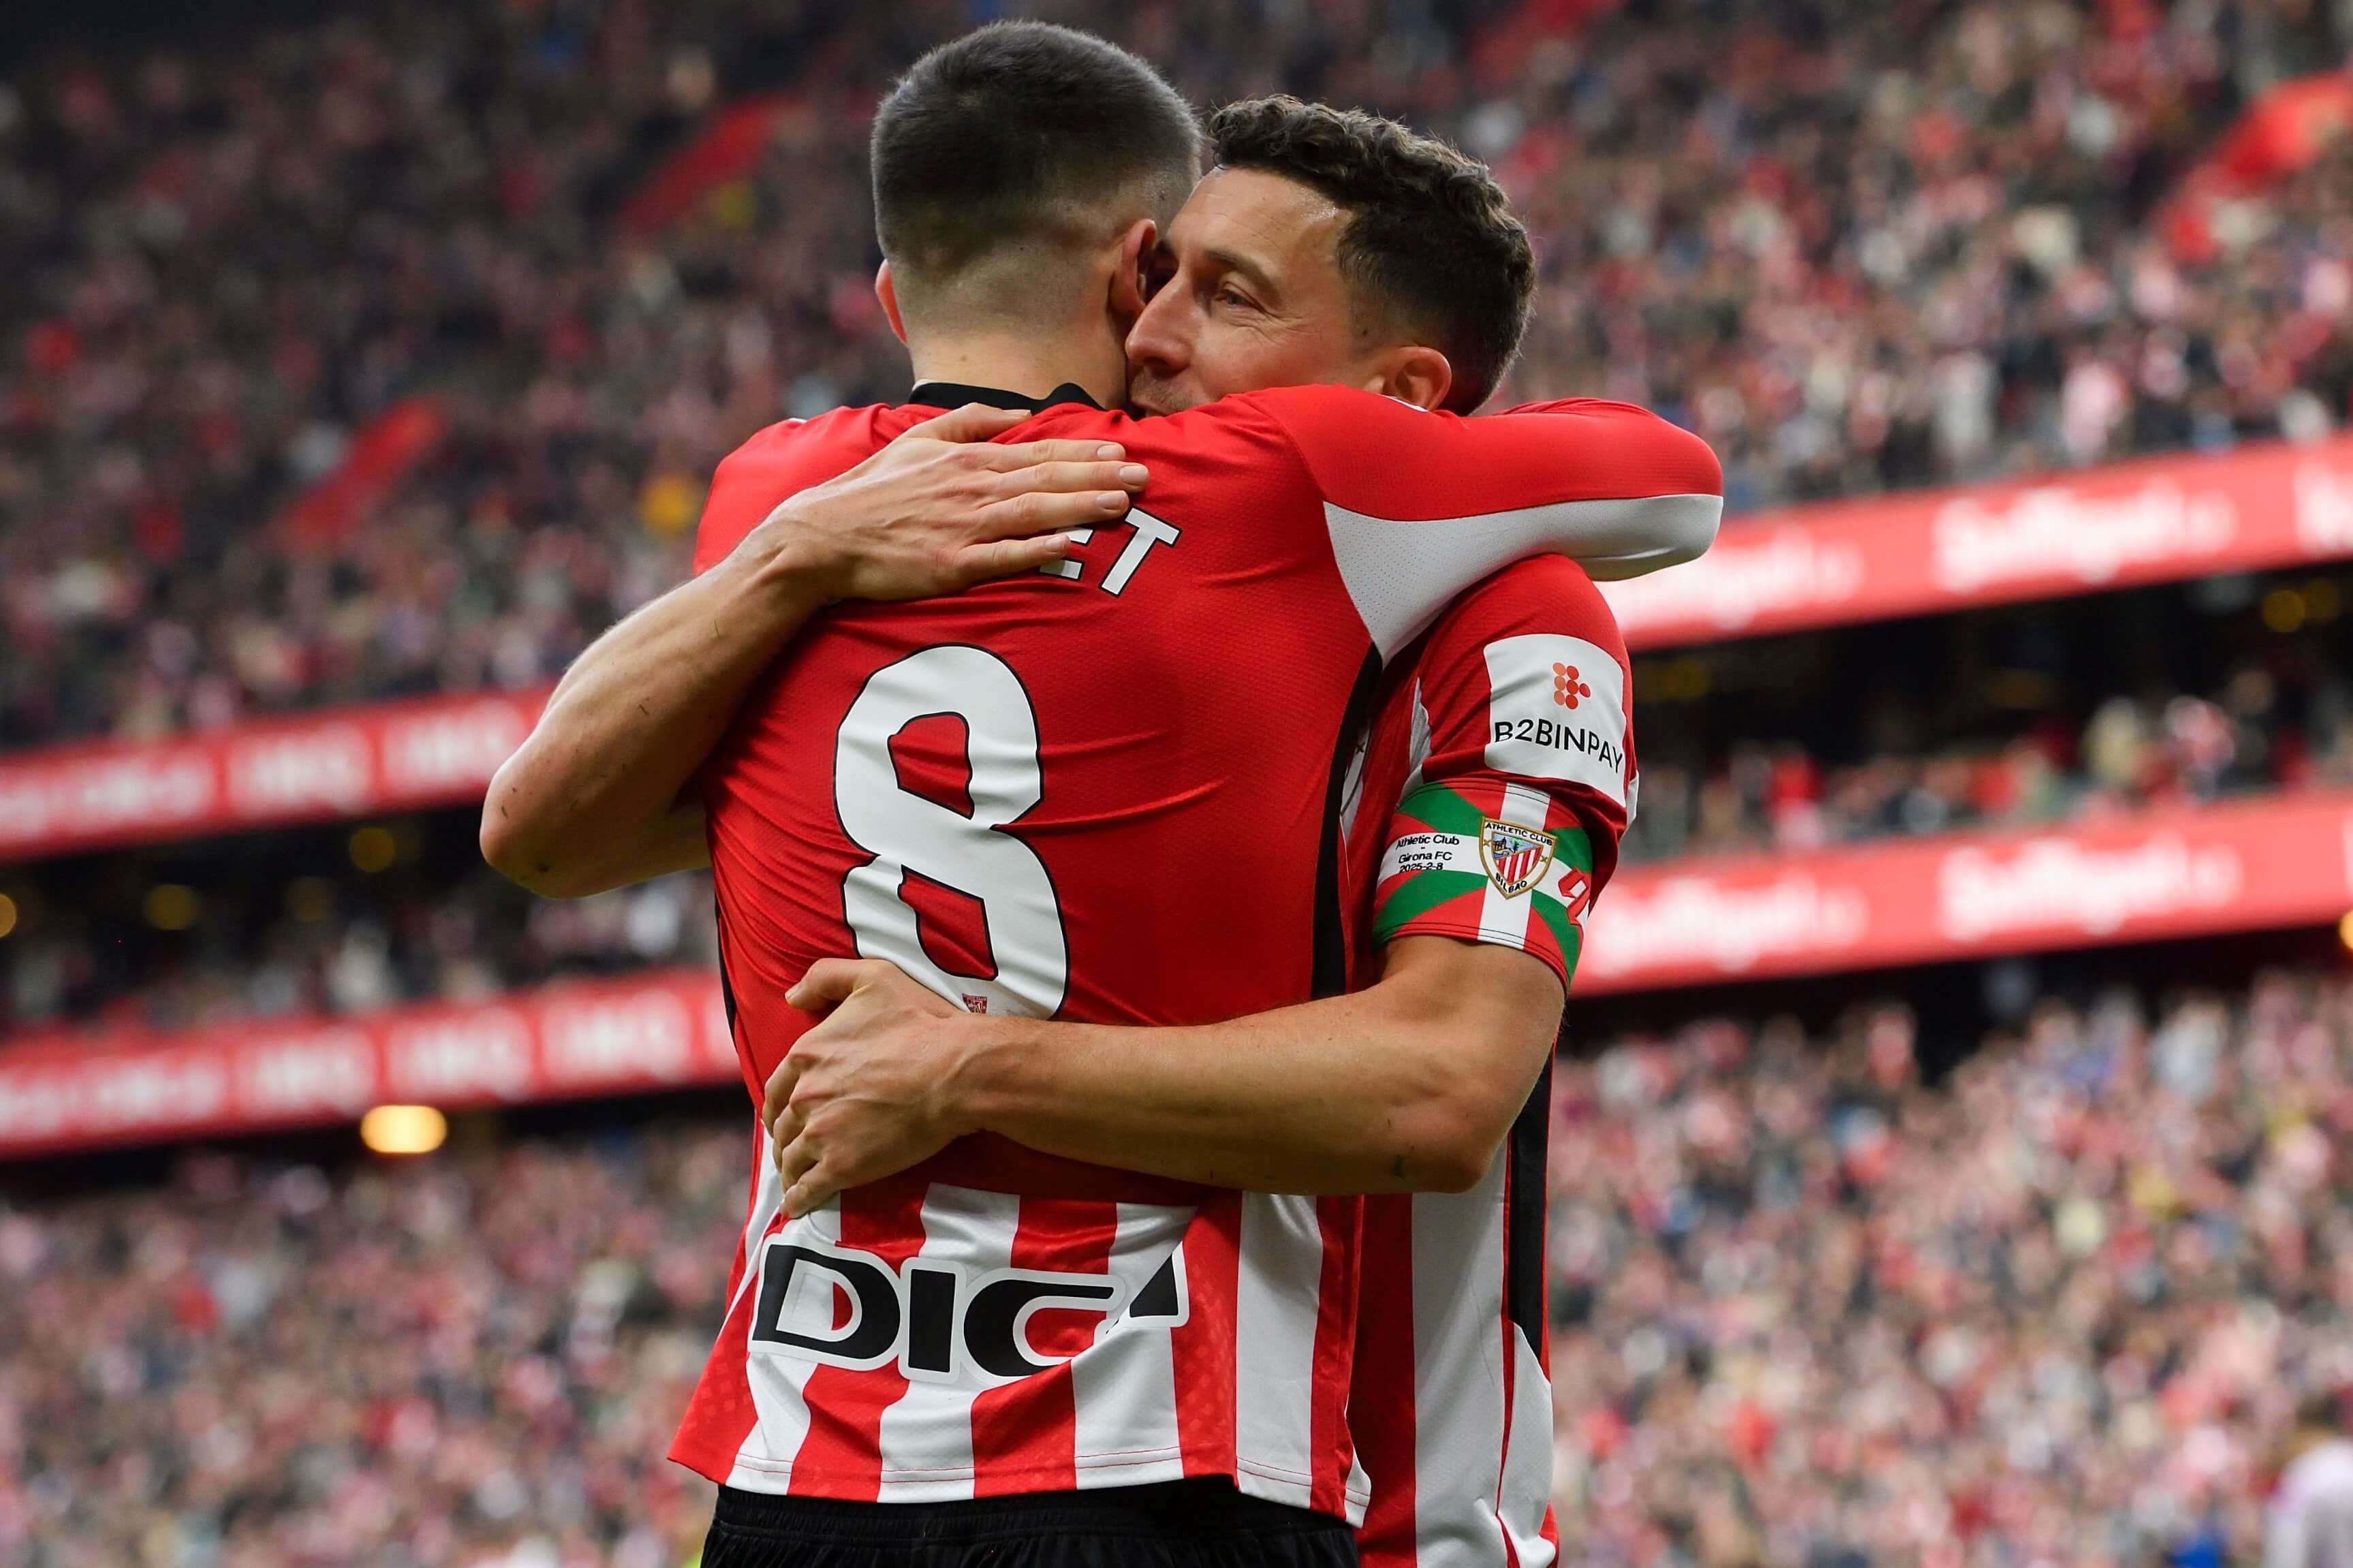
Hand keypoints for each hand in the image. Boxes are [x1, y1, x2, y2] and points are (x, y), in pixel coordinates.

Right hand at [756, 404, 1145, 601]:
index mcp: (967, 462)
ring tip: (1120, 504)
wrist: (821, 537)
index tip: (1120, 447)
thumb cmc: (870, 492)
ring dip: (1080, 507)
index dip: (1082, 450)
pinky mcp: (951, 567)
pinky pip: (1003, 557)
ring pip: (1033, 513)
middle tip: (1142, 475)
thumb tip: (1016, 411)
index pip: (1037, 453)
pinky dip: (1036, 549)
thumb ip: (969, 423)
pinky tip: (1069, 546)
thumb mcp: (916, 441)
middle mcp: (971, 490)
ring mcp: (963, 529)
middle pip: (1046, 480)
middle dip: (1097, 476)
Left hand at [765, 958, 990, 1215]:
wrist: (955, 1071)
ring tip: (797, 1178)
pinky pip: (809, 1189)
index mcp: (807, 1054)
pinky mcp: (843, 1166)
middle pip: (783, 1126)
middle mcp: (805, 1096)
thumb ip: (825, 977)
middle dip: (784, 1140)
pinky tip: (800, 1206)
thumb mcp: (873, 977)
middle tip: (791, 1149)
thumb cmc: (921, 1022)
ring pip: (792, 1159)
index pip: (777, 1087)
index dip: (777, 1104)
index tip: (781, 1116)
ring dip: (791, 1169)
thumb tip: (791, 997)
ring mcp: (822, 1133)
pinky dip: (800, 1200)